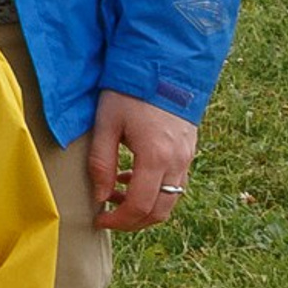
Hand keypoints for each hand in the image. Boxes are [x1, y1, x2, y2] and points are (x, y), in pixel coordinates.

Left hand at [89, 91, 199, 230]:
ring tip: (114, 194)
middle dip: (132, 221)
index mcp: (156, 157)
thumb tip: (99, 197)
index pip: (140, 206)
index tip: (99, 219)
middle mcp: (177, 162)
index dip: (118, 220)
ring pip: (170, 200)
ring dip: (143, 207)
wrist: (163, 65)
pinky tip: (130, 178)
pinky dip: (155, 191)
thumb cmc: (129, 92)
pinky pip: (175, 184)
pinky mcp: (188, 151)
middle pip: (159, 211)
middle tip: (107, 216)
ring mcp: (186, 158)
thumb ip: (101, 163)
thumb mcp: (106, 125)